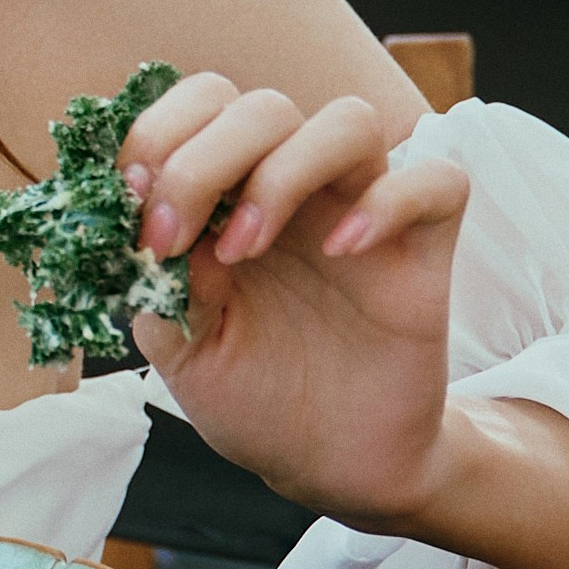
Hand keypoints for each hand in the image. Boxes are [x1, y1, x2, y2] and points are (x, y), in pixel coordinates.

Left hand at [120, 74, 469, 532]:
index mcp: (229, 193)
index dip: (160, 131)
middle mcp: (295, 188)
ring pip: (348, 122)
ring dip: (283, 171)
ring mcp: (361, 212)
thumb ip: (157, 280)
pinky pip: (439, 183)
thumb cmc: (250, 393)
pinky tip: (341, 252)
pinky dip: (389, 201)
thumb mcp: (178, 344)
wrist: (325, 465)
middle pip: (263, 107)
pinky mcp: (423, 251)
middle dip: (203, 158)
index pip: (204, 103)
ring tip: (244, 248)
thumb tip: (139, 227)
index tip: (130, 197)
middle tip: (170, 237)